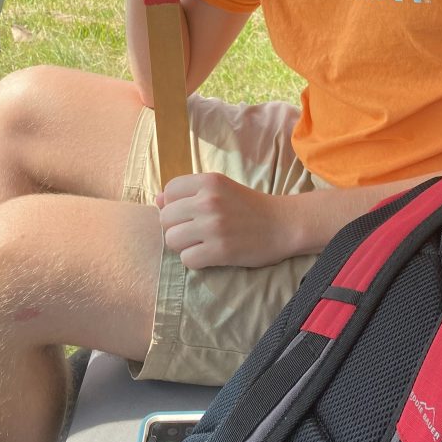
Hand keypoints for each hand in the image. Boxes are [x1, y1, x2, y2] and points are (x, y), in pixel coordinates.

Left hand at [157, 173, 292, 268]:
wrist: (283, 225)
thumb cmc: (249, 207)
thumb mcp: (221, 189)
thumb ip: (190, 192)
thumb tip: (157, 200)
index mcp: (209, 181)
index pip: (168, 192)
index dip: (174, 205)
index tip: (189, 213)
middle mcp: (208, 200)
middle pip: (165, 218)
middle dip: (176, 228)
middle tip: (195, 232)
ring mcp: (214, 226)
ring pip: (172, 240)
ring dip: (183, 246)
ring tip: (201, 243)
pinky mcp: (220, 250)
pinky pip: (187, 260)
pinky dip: (195, 260)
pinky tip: (210, 255)